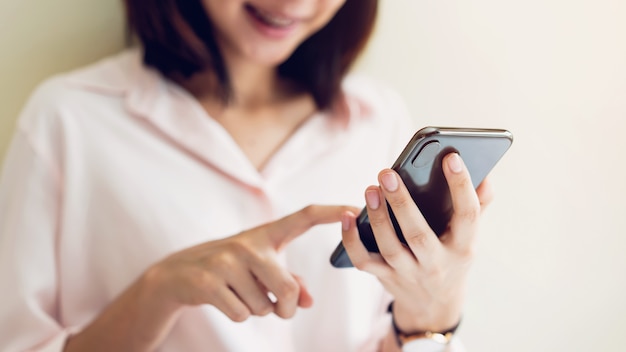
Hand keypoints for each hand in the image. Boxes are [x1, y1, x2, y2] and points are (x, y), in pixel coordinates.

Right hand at [147, 205, 353, 321]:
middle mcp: (249, 243)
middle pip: (288, 288)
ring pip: (265, 306)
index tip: (354, 207)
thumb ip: (289, 282)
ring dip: (258, 310)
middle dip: (286, 308)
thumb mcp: (260, 270)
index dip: (330, 213)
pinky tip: (224, 298)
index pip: (303, 217)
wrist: (177, 275)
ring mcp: (227, 261)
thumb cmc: (231, 270)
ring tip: (240, 293)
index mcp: (266, 235)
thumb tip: (306, 301)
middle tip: (276, 306)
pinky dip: (239, 314)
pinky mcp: (210, 281)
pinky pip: (242, 314)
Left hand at [341, 153, 493, 332]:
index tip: (452, 157)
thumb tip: (485, 175)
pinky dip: (352, 240)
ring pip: (390, 248)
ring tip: (371, 189)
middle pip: (418, 234)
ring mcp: (409, 274)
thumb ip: (477, 206)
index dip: (461, 186)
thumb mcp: (469, 238)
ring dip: (378, 217)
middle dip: (402, 203)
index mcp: (463, 248)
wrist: (434, 307)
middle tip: (387, 173)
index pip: (467, 216)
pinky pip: (364, 260)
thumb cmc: (452, 259)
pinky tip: (347, 216)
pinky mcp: (386, 278)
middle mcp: (436, 264)